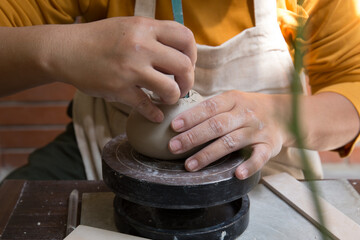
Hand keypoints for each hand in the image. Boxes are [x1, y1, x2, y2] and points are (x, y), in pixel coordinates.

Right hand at [47, 17, 196, 121]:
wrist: (66, 50)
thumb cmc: (100, 39)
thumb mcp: (129, 27)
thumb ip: (155, 36)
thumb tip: (181, 54)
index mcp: (145, 27)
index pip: (186, 37)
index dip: (192, 54)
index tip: (187, 64)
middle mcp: (140, 46)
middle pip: (184, 66)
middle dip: (188, 81)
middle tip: (182, 86)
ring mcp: (129, 69)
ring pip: (169, 89)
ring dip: (174, 97)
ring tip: (168, 98)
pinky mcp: (118, 89)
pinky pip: (146, 106)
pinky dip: (155, 114)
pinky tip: (156, 115)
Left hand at [169, 90, 290, 179]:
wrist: (284, 113)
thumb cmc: (249, 108)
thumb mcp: (232, 100)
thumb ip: (212, 108)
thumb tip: (180, 120)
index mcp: (233, 99)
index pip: (210, 107)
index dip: (192, 116)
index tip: (174, 126)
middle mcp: (245, 114)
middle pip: (216, 125)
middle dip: (193, 137)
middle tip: (174, 147)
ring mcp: (257, 130)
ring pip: (231, 142)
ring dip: (209, 154)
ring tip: (190, 165)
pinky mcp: (269, 146)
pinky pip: (259, 157)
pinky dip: (249, 165)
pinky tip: (236, 174)